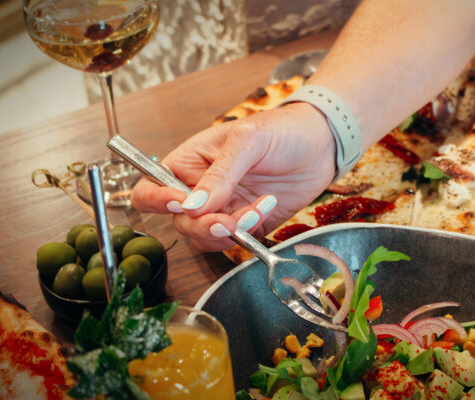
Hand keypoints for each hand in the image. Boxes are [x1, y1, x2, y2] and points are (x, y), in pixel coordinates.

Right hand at [131, 102, 335, 251]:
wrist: (322, 144)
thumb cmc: (281, 130)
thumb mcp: (247, 141)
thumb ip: (220, 174)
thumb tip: (193, 205)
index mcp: (189, 163)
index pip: (152, 187)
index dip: (157, 201)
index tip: (180, 204)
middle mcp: (201, 190)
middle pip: (180, 221)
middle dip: (202, 225)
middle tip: (226, 221)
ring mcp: (224, 208)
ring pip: (205, 238)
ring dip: (226, 232)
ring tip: (254, 212)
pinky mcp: (247, 224)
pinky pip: (236, 241)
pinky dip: (247, 234)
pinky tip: (266, 208)